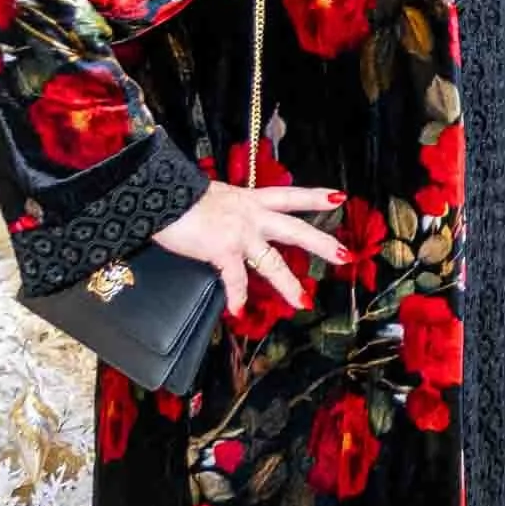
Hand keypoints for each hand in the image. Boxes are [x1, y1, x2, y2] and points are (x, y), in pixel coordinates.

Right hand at [155, 182, 348, 313]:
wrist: (160, 195)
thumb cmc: (180, 197)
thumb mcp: (215, 198)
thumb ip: (229, 212)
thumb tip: (228, 225)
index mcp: (250, 200)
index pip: (289, 196)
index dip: (315, 197)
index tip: (339, 198)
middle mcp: (251, 215)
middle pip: (295, 229)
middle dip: (321, 243)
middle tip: (344, 256)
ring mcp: (239, 233)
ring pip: (272, 262)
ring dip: (288, 285)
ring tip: (303, 303)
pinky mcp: (222, 249)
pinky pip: (235, 278)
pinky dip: (237, 296)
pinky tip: (239, 310)